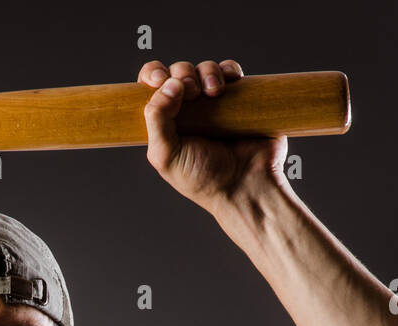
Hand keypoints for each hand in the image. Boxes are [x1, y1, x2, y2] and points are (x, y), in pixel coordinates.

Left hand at [139, 59, 286, 208]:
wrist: (245, 185)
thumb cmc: (202, 179)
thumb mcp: (166, 155)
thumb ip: (157, 120)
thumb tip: (169, 82)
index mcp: (166, 121)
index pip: (152, 87)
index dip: (153, 74)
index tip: (159, 79)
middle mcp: (188, 109)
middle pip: (178, 72)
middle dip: (182, 74)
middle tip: (192, 93)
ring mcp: (214, 102)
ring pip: (204, 68)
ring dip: (207, 72)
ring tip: (214, 93)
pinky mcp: (239, 98)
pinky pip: (230, 71)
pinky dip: (228, 70)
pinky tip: (230, 81)